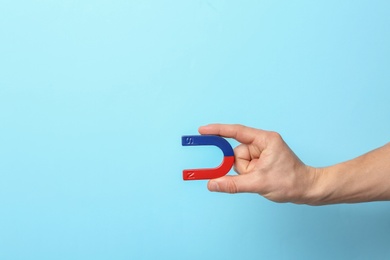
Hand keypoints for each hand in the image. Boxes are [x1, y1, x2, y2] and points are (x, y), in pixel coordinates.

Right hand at [198, 124, 317, 203]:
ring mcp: (261, 153)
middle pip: (236, 152)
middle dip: (240, 167)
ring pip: (239, 162)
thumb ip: (233, 183)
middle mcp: (261, 143)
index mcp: (264, 140)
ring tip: (261, 179)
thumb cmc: (290, 182)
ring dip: (245, 174)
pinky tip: (260, 180)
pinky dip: (247, 176)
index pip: (236, 132)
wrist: (307, 190)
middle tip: (251, 176)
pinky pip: (244, 167)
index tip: (202, 130)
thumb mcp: (259, 183)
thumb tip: (212, 184)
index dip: (217, 130)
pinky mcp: (260, 161)